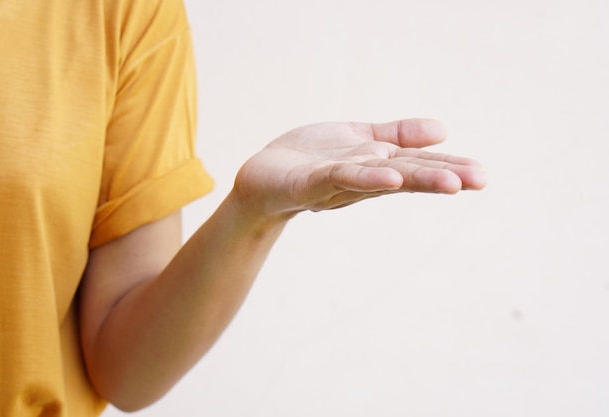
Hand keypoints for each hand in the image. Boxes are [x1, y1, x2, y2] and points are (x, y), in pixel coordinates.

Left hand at [233, 119, 486, 218]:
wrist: (261, 178)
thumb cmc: (311, 159)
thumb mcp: (359, 141)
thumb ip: (397, 135)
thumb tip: (444, 130)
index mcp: (375, 166)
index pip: (416, 164)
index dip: (448, 167)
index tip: (482, 175)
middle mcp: (361, 178)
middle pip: (405, 174)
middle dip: (442, 176)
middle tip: (480, 180)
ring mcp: (336, 183)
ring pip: (380, 178)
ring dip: (415, 180)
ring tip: (450, 183)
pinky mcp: (308, 185)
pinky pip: (340, 178)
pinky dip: (366, 178)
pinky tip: (389, 176)